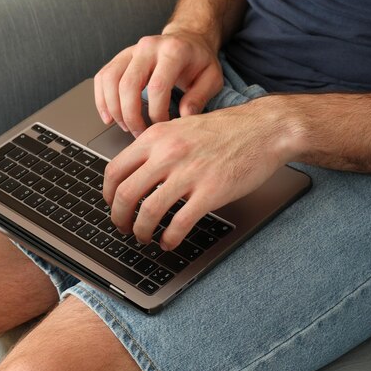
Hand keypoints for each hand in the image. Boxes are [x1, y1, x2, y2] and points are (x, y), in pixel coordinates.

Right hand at [93, 29, 222, 137]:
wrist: (187, 39)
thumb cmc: (199, 61)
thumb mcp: (211, 78)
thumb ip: (199, 98)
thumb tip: (183, 117)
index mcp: (173, 51)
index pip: (157, 86)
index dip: (156, 113)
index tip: (162, 126)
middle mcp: (148, 47)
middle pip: (128, 85)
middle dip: (131, 115)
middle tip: (139, 133)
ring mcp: (131, 50)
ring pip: (110, 80)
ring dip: (114, 109)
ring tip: (124, 126)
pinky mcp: (120, 57)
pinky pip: (102, 77)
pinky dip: (101, 99)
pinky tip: (108, 116)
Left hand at [102, 97, 300, 250]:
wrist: (264, 129)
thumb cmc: (224, 130)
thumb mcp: (179, 128)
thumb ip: (155, 148)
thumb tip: (133, 174)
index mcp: (155, 137)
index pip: (114, 170)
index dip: (107, 195)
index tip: (111, 205)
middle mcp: (167, 154)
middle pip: (125, 194)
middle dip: (119, 218)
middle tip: (123, 227)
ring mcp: (188, 173)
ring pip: (148, 211)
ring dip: (141, 231)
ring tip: (144, 237)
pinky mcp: (210, 192)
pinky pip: (179, 223)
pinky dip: (169, 238)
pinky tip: (168, 242)